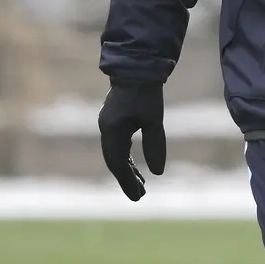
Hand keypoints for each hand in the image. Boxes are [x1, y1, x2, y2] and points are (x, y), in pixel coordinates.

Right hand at [98, 80, 165, 199]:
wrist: (137, 65)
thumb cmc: (146, 91)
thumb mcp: (153, 119)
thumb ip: (155, 144)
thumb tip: (158, 173)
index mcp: (112, 131)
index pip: (117, 164)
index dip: (127, 182)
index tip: (138, 197)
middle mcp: (106, 129)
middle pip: (114, 161)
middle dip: (127, 179)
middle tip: (140, 196)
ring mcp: (109, 124)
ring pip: (116, 153)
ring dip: (127, 169)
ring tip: (141, 184)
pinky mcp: (115, 119)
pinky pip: (118, 145)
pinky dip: (126, 157)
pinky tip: (134, 165)